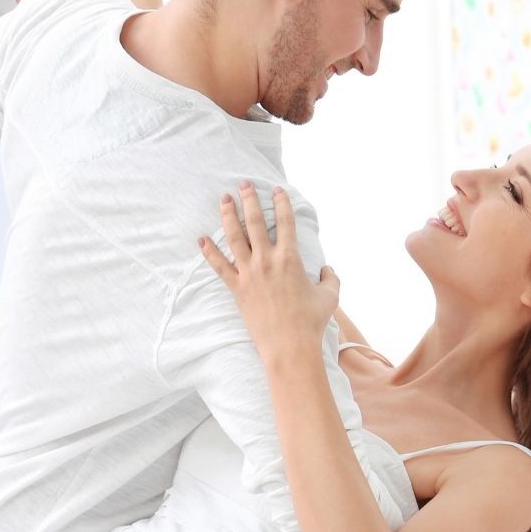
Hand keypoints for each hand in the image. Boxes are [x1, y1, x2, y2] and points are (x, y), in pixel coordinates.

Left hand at [199, 184, 339, 365]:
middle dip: (250, 200)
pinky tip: (200, 238)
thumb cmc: (311, 322)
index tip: (276, 190)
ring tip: (224, 199)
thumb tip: (327, 270)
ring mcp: (249, 274)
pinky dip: (209, 252)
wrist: (289, 346)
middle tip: (244, 184)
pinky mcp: (236, 289)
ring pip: (234, 237)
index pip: (285, 223)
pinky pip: (219, 266)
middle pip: (255, 222)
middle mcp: (267, 261)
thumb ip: (330, 278)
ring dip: (227, 216)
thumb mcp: (330, 297)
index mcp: (290, 259)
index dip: (282, 203)